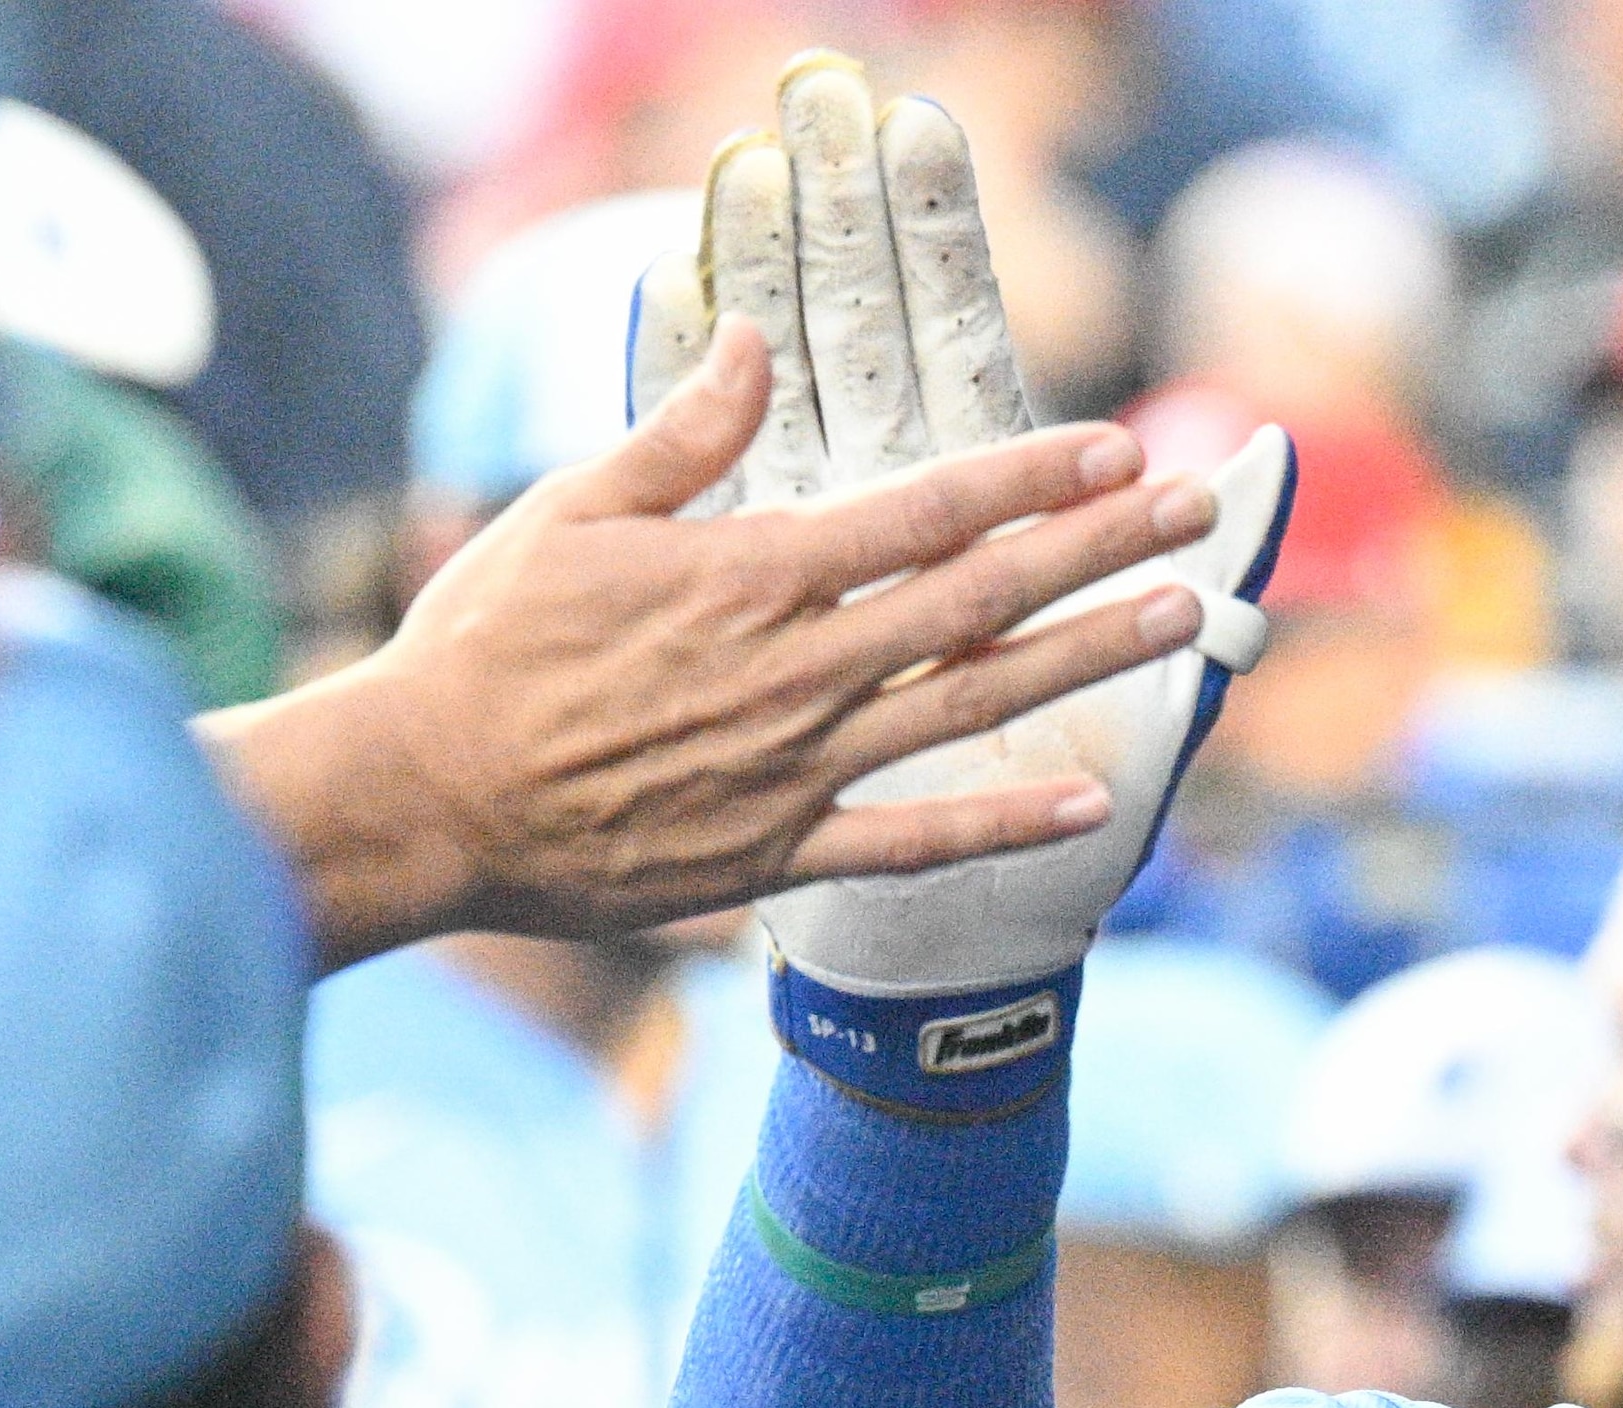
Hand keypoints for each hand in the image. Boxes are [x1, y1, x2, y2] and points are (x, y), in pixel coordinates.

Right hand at [210, 300, 1224, 965]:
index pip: (929, 513)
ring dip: (1088, 658)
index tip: (1117, 447)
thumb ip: (679, 435)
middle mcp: (800, 668)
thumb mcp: (571, 511)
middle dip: (1101, 547)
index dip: (1034, 479)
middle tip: (1199, 512)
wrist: (423, 795)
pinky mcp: (779, 851)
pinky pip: (913, 841)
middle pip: (983, 597)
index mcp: (755, 575)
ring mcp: (799, 765)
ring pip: (976, 702)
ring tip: (1180, 617)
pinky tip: (1087, 806)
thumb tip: (747, 341)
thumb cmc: (486, 644)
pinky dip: (1003, 826)